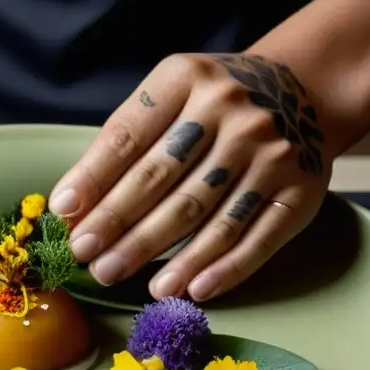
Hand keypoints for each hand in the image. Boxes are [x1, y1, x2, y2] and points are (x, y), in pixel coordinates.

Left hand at [48, 53, 334, 301]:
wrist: (305, 89)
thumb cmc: (214, 104)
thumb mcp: (172, 94)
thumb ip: (128, 141)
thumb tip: (75, 207)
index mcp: (187, 78)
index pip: (129, 136)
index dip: (93, 178)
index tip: (63, 214)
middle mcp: (230, 110)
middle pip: (162, 179)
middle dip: (118, 223)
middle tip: (86, 257)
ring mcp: (269, 151)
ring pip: (206, 216)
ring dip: (164, 256)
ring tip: (125, 279)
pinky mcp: (300, 190)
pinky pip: (257, 239)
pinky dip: (224, 269)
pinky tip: (193, 290)